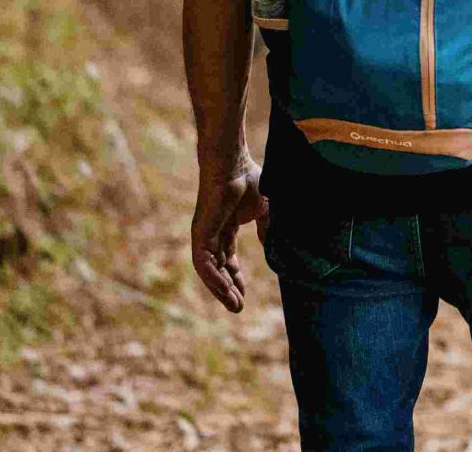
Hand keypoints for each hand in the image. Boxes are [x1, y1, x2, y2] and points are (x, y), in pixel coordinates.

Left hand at [190, 157, 267, 313]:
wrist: (233, 164)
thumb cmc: (248, 179)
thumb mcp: (264, 209)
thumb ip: (267, 228)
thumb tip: (272, 247)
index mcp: (226, 227)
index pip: (228, 258)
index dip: (236, 276)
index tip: (245, 293)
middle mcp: (212, 234)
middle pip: (218, 268)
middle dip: (229, 289)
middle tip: (238, 307)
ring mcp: (204, 235)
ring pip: (209, 271)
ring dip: (221, 290)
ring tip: (234, 306)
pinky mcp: (199, 235)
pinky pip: (204, 264)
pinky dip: (214, 279)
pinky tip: (225, 291)